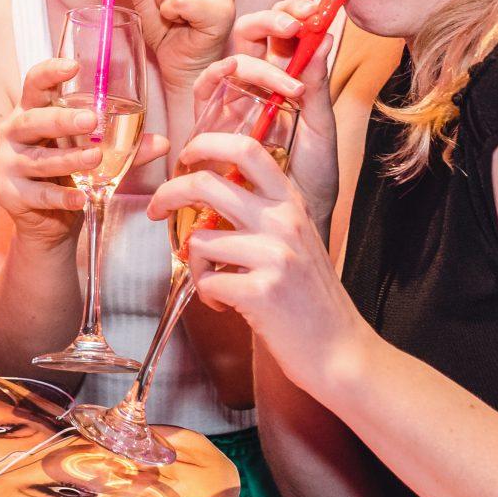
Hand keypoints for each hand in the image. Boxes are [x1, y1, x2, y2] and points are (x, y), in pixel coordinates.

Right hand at [0, 55, 167, 243]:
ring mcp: (7, 163)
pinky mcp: (9, 193)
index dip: (50, 72)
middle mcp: (13, 133)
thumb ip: (124, 146)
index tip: (73, 66)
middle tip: (90, 120)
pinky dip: (62, 197)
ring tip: (95, 158)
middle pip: (33, 120)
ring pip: (38, 160)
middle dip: (61, 119)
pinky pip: (39, 194)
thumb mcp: (94, 153)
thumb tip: (163, 142)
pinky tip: (82, 198)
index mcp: (31, 111)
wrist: (46, 222)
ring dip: (68, 159)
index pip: (34, 84)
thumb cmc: (67, 174)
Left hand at [148, 131, 375, 390]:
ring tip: (217, 284)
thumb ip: (262, 213)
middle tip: (156, 209)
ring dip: (196, 264)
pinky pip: (205, 282)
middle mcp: (285, 222)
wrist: (341, 352)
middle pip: (206, 183)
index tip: (185, 157)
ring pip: (199, 240)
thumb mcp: (297, 240)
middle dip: (169, 194)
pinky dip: (208, 296)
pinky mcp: (261, 292)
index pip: (247, 149)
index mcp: (292, 204)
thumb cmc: (310, 298)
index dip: (206, 144)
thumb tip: (207, 192)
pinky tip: (229, 306)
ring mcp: (274, 256)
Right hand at [194, 15, 343, 228]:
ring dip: (261, 58)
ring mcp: (234, 98)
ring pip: (235, 54)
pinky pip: (208, 85)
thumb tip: (326, 34)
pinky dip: (223, 75)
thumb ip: (319, 83)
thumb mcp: (321, 127)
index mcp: (288, 79)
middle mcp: (258, 83)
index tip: (315, 10)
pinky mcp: (211, 119)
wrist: (291, 219)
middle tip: (296, 24)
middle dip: (273, 19)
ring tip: (291, 84)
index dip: (294, 12)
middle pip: (254, 32)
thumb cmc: (309, 178)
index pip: (285, 32)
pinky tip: (249, 84)